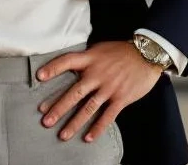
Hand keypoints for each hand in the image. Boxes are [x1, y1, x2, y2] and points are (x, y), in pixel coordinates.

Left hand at [34, 40, 162, 142]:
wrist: (147, 54)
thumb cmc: (121, 52)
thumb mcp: (100, 49)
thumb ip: (86, 59)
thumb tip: (70, 67)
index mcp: (90, 59)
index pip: (67, 61)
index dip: (53, 68)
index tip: (39, 77)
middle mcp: (97, 73)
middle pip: (75, 92)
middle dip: (59, 107)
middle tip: (45, 120)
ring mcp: (109, 87)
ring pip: (89, 108)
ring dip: (75, 123)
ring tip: (63, 135)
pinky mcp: (121, 98)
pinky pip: (107, 115)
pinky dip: (98, 128)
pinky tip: (88, 138)